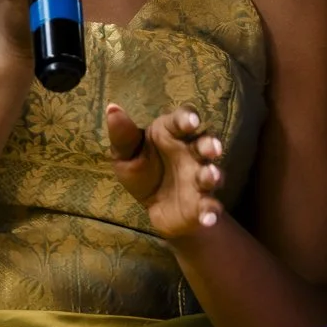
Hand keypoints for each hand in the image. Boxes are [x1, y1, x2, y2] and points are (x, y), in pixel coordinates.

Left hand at [106, 104, 225, 241]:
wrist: (154, 207)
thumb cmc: (142, 170)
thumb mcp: (126, 154)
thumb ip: (123, 135)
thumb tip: (112, 107)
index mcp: (172, 134)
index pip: (183, 120)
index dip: (188, 119)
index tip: (190, 122)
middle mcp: (192, 152)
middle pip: (205, 143)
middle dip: (210, 144)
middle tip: (211, 148)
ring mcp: (199, 178)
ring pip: (211, 173)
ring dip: (213, 175)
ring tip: (211, 177)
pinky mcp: (202, 203)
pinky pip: (210, 206)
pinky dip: (211, 212)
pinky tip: (207, 219)